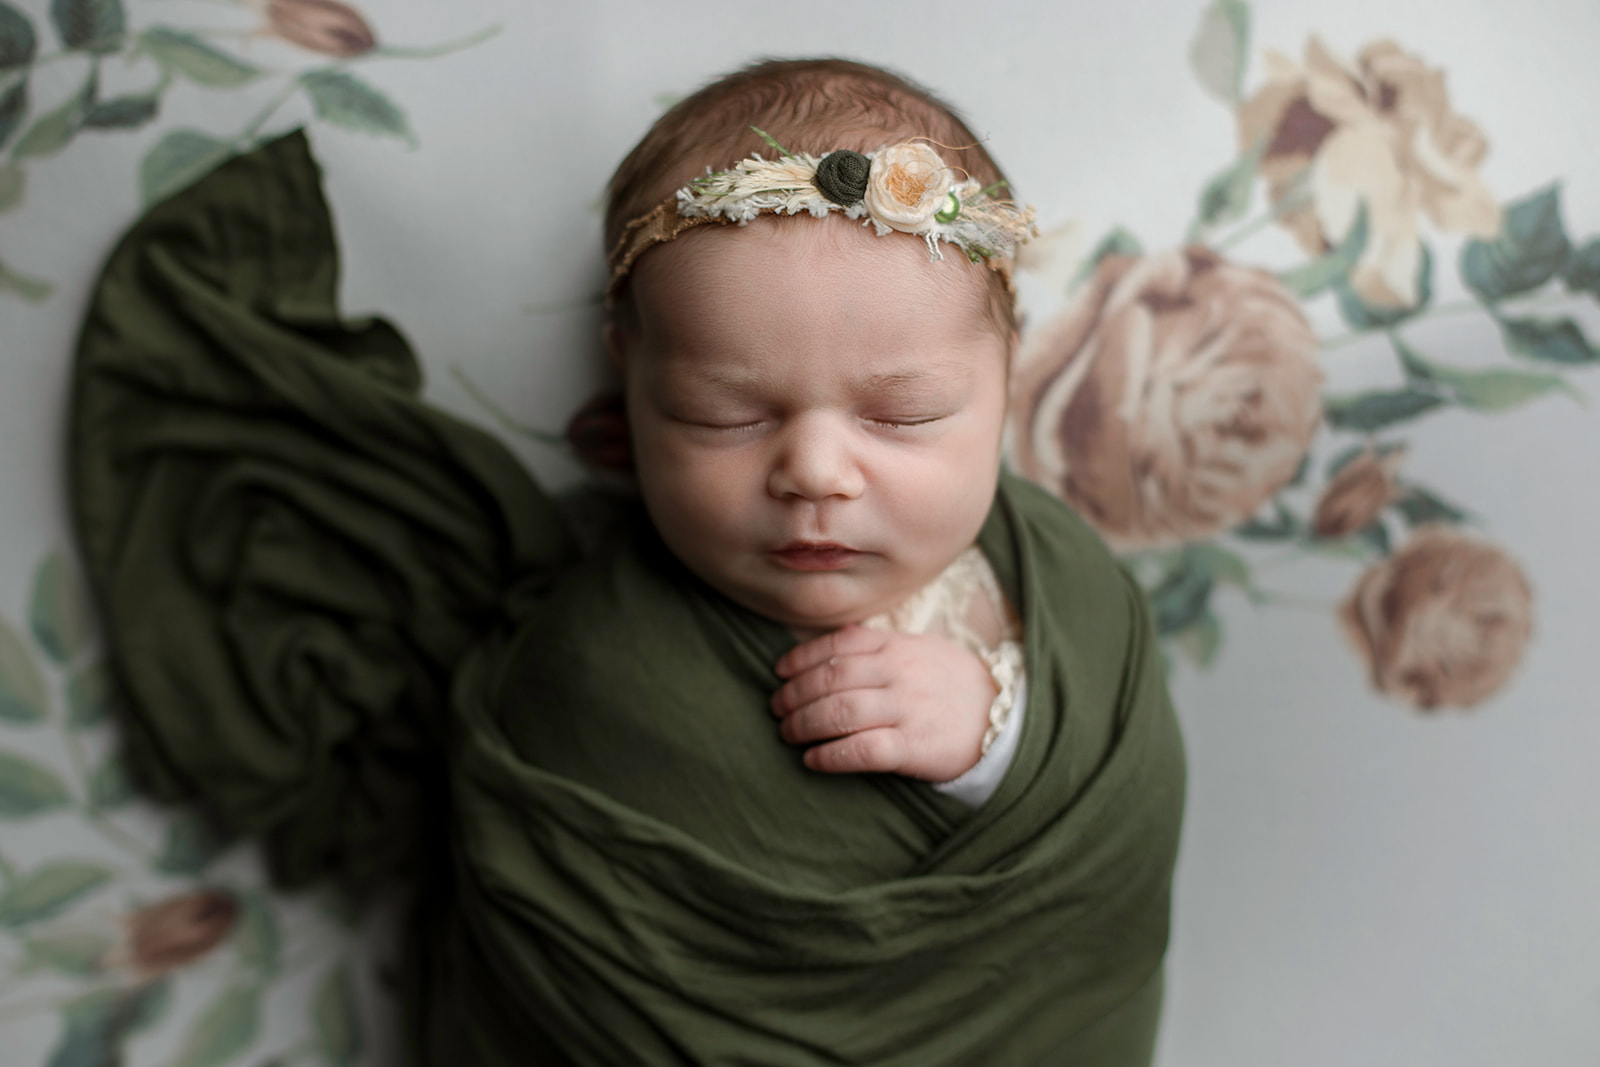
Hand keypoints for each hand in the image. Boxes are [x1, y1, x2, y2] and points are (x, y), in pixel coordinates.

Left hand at [769, 624, 996, 781]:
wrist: (1004, 720)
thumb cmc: (954, 685)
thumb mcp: (923, 650)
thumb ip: (880, 646)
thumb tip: (831, 646)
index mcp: (898, 646)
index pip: (838, 644)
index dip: (802, 658)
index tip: (780, 672)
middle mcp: (899, 673)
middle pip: (830, 678)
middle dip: (795, 694)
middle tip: (777, 708)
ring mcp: (906, 709)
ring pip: (839, 711)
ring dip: (803, 723)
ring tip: (788, 733)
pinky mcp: (914, 746)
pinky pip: (861, 749)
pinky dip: (830, 754)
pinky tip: (813, 758)